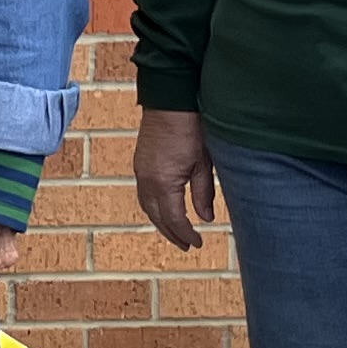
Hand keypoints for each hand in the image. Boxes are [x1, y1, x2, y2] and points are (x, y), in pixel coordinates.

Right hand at [133, 108, 216, 250]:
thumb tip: (206, 218)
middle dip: (171, 234)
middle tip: (186, 245)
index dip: (186, 234)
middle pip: (157, 217)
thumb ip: (203, 193)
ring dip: (160, 222)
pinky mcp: (140, 164)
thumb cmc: (191, 129)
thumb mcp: (203, 164)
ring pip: (147, 207)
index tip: (197, 243)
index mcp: (164, 183)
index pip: (174, 219)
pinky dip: (153, 207)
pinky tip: (164, 209)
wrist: (170, 102)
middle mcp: (147, 180)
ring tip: (175, 233)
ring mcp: (141, 172)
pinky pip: (143, 194)